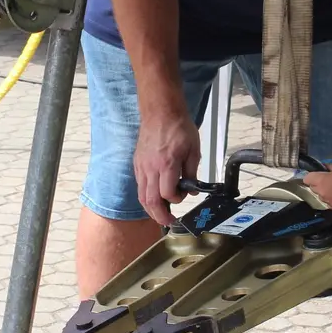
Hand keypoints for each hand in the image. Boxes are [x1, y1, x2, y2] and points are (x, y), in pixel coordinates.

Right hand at [133, 111, 200, 225]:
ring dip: (151, 209)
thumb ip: (192, 173)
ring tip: (161, 214)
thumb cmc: (179, 127)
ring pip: (141, 196)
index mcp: (167, 164)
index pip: (168, 194)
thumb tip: (191, 190)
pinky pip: (139, 185)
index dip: (177, 199)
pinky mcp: (137, 163)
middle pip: (150, 201)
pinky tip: (154, 197)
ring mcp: (141, 166)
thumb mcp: (194, 150)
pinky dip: (146, 196)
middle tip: (169, 221)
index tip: (184, 195)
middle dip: (160, 215)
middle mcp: (151, 168)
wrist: (160, 111)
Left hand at [303, 165, 331, 210]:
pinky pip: (328, 202)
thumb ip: (327, 168)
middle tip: (327, 181)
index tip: (316, 175)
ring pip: (320, 196)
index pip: (306, 179)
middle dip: (317, 185)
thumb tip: (323, 169)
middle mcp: (321, 192)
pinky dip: (331, 199)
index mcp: (320, 180)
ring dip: (324, 193)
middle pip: (312, 188)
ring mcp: (327, 201)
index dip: (311, 177)